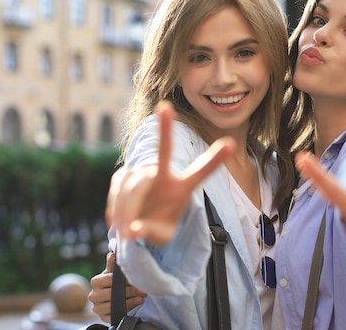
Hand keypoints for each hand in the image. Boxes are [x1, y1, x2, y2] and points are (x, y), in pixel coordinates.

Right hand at [89, 252, 145, 321]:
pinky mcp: (103, 318)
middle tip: (142, 289)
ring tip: (140, 298)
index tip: (134, 279)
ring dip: (129, 302)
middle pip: (111, 294)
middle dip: (129, 291)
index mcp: (95, 281)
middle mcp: (93, 295)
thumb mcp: (114, 271)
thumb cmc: (115, 281)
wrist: (115, 295)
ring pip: (112, 306)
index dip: (123, 280)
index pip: (109, 280)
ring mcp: (97, 307)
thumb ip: (113, 264)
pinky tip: (135, 305)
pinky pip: (113, 317)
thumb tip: (113, 253)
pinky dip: (125, 311)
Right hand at [106, 100, 235, 244]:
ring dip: (127, 209)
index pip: (201, 171)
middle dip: (165, 128)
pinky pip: (119, 186)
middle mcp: (165, 174)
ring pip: (134, 184)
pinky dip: (116, 206)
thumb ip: (150, 233)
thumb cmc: (157, 228)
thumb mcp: (162, 236)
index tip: (230, 143)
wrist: (137, 224)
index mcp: (183, 187)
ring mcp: (144, 172)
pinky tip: (116, 222)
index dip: (215, 159)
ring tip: (125, 232)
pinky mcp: (125, 175)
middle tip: (164, 108)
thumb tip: (134, 230)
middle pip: (164, 152)